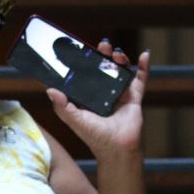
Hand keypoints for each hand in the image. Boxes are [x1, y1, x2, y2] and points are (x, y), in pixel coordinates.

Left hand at [45, 42, 148, 160]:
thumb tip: (50, 90)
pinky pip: (140, 80)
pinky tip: (144, 55)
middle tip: (103, 45)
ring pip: (121, 71)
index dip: (85, 61)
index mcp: (89, 97)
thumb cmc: (94, 137)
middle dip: (103, 55)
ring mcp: (120, 94)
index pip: (86, 74)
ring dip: (120, 59)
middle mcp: (104, 93)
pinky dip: (143, 67)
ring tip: (117, 53)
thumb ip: (62, 106)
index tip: (83, 49)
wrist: (117, 148)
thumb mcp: (74, 120)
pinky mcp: (134, 97)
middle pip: (104, 68)